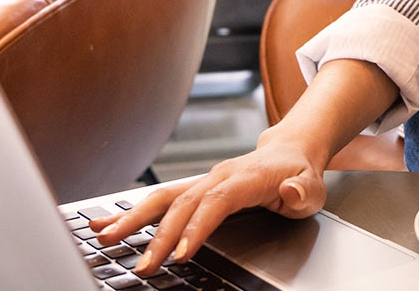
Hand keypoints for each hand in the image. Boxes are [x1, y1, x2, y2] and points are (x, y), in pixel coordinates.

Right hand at [85, 138, 325, 275]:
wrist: (289, 151)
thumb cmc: (300, 174)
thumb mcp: (313, 186)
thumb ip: (301, 191)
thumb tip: (291, 189)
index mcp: (244, 178)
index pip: (215, 203)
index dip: (196, 228)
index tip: (180, 254)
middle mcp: (216, 177)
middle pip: (181, 205)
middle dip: (158, 237)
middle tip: (143, 265)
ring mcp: (201, 181)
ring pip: (162, 199)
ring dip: (132, 219)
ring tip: (105, 237)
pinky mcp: (192, 189)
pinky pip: (159, 199)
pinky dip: (129, 211)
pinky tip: (105, 222)